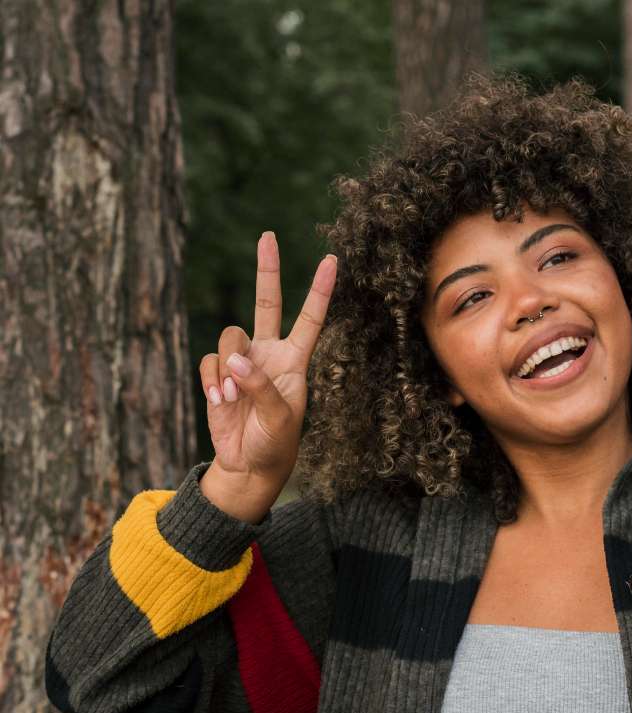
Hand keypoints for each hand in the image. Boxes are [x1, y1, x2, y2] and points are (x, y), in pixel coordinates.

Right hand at [199, 232, 337, 483]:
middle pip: (267, 303)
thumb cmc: (275, 443)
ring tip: (231, 397)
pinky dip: (212, 379)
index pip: (310, 320)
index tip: (331, 260)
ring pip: (229, 337)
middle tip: (268, 237)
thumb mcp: (279, 418)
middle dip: (267, 270)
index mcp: (295, 361)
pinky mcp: (218, 374)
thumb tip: (237, 360)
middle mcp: (269, 354)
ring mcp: (242, 362)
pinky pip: (209, 361)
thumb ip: (261, 386)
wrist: (249, 465)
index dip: (319, 291)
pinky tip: (220, 401)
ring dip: (227, 367)